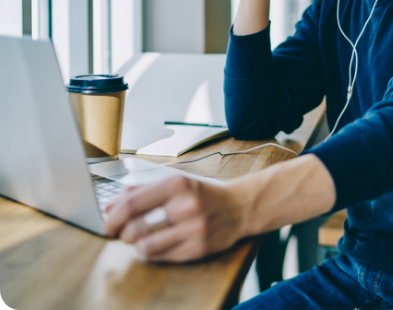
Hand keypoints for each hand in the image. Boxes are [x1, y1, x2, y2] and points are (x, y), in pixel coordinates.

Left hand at [105, 176, 249, 261]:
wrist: (239, 207)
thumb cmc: (203, 194)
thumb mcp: (175, 183)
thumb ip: (142, 191)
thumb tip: (109, 207)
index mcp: (178, 184)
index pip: (133, 203)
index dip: (113, 217)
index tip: (107, 224)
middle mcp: (186, 205)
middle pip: (136, 227)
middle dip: (123, 233)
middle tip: (123, 233)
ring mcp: (193, 229)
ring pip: (146, 246)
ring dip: (137, 244)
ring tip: (141, 237)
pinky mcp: (198, 248)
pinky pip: (161, 256)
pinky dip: (153, 252)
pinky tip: (159, 242)